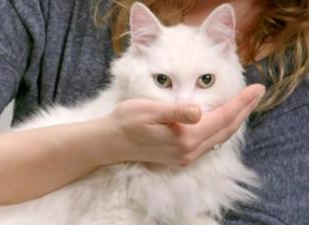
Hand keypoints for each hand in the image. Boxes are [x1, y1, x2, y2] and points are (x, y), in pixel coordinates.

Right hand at [103, 84, 264, 166]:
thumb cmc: (127, 121)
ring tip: (245, 104)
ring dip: (235, 120)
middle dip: (244, 110)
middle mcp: (190, 151)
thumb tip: (198, 110)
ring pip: (220, 138)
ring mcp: (186, 157)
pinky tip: (223, 120)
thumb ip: (176, 112)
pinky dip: (221, 130)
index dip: (242, 102)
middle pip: (226, 130)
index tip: (257, 88)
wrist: (111, 142)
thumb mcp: (149, 110)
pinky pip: (209, 144)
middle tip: (257, 92)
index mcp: (185, 137)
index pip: (223, 118)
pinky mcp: (180, 158)